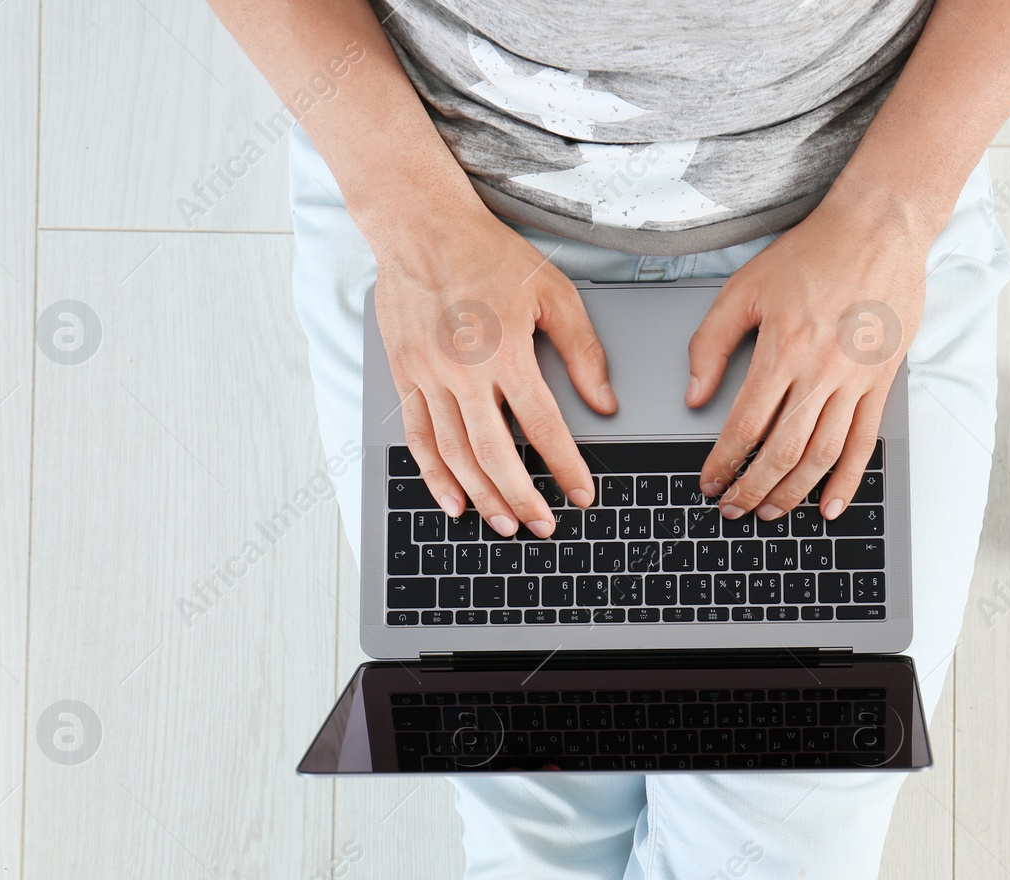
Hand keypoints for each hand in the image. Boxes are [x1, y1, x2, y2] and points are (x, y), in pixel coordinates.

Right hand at [366, 205, 615, 537]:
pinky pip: (418, 437)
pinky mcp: (404, 374)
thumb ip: (583, 351)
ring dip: (482, 496)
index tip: (583, 494)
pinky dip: (434, 476)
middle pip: (496, 454)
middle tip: (544, 525)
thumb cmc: (488, 253)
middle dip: (522, 498)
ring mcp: (428, 376)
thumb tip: (604, 403)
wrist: (420, 225)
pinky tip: (453, 501)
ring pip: (456, 454)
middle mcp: (463, 371)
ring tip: (505, 524)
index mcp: (506, 352)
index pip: (543, 427)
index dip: (566, 467)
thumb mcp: (554, 292)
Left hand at [688, 192, 934, 520]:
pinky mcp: (882, 381)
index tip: (710, 482)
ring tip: (770, 511)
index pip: (745, 425)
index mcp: (782, 350)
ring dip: (793, 492)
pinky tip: (830, 506)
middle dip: (752, 489)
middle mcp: (821, 371)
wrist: (878, 227)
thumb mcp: (743, 289)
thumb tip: (694, 396)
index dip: (723, 462)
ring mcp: (856, 380)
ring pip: (821, 455)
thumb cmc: (811, 253)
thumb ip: (710, 344)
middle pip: (782, 451)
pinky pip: (864, 443)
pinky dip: (848, 481)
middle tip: (733, 508)